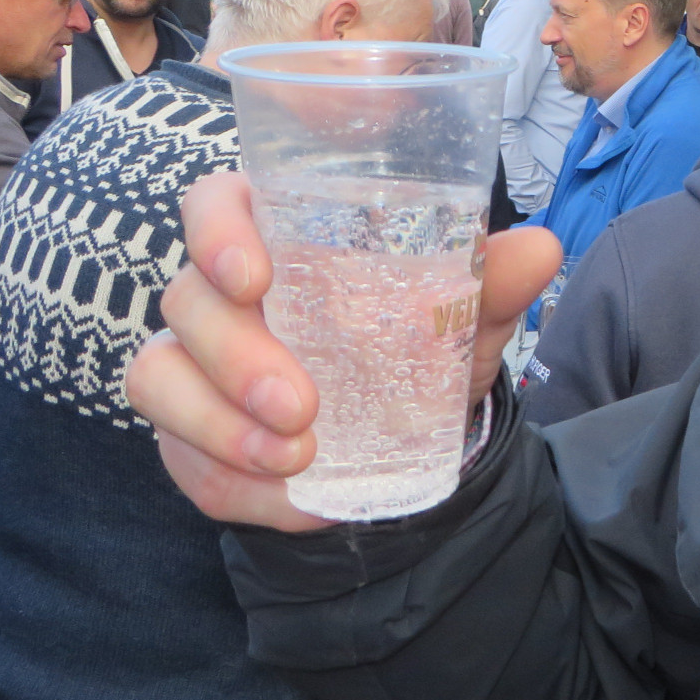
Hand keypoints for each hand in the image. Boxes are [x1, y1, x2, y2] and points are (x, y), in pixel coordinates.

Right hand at [127, 170, 560, 530]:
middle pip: (187, 299)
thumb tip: (540, 249)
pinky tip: (291, 497)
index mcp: (276, 232)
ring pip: (159, 377)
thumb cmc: (417, 343)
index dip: (217, 229)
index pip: (215, 202)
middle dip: (236, 356)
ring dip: (221, 425)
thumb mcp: (459, 317)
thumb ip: (490, 281)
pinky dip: (233, 480)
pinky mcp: (184, 431)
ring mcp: (189, 361)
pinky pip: (181, 457)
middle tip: (302, 405)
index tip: (254, 275)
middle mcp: (219, 290)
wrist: (405, 434)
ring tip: (299, 458)